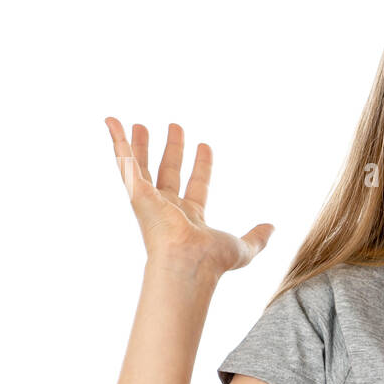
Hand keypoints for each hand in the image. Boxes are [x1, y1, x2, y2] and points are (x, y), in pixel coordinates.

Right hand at [105, 118, 274, 275]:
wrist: (188, 262)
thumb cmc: (212, 261)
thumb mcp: (243, 247)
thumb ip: (258, 237)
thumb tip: (273, 228)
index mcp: (190, 217)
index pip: (197, 185)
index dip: (202, 166)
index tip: (205, 146)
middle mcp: (167, 208)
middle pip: (169, 172)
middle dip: (173, 150)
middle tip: (176, 128)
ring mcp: (149, 199)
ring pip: (142, 166)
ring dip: (141, 145)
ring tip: (139, 124)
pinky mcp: (136, 191)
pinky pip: (124, 160)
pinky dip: (116, 140)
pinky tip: (111, 121)